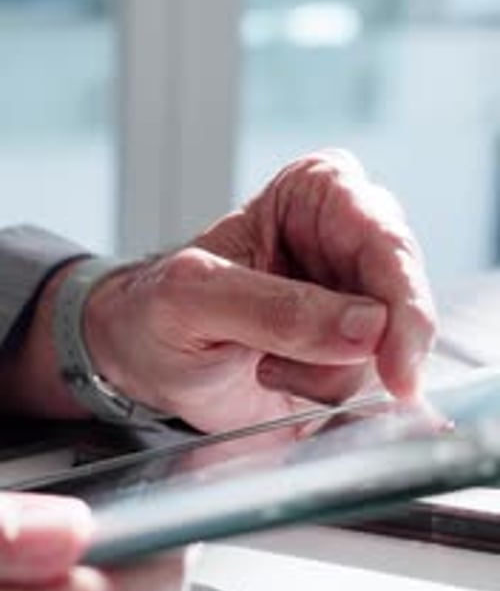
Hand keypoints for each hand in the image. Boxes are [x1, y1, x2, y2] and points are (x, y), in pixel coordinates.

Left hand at [85, 151, 435, 431]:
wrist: (145, 362)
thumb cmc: (158, 312)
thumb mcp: (193, 300)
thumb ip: (275, 308)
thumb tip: (368, 326)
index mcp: (316, 193)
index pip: (383, 236)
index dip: (399, 300)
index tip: (391, 360)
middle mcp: (349, 237)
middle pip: (406, 297)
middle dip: (364, 351)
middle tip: (314, 384)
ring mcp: (358, 297)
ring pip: (394, 350)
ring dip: (330, 378)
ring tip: (266, 365)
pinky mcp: (357, 350)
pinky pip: (379, 384)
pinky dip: (333, 398)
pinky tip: (285, 382)